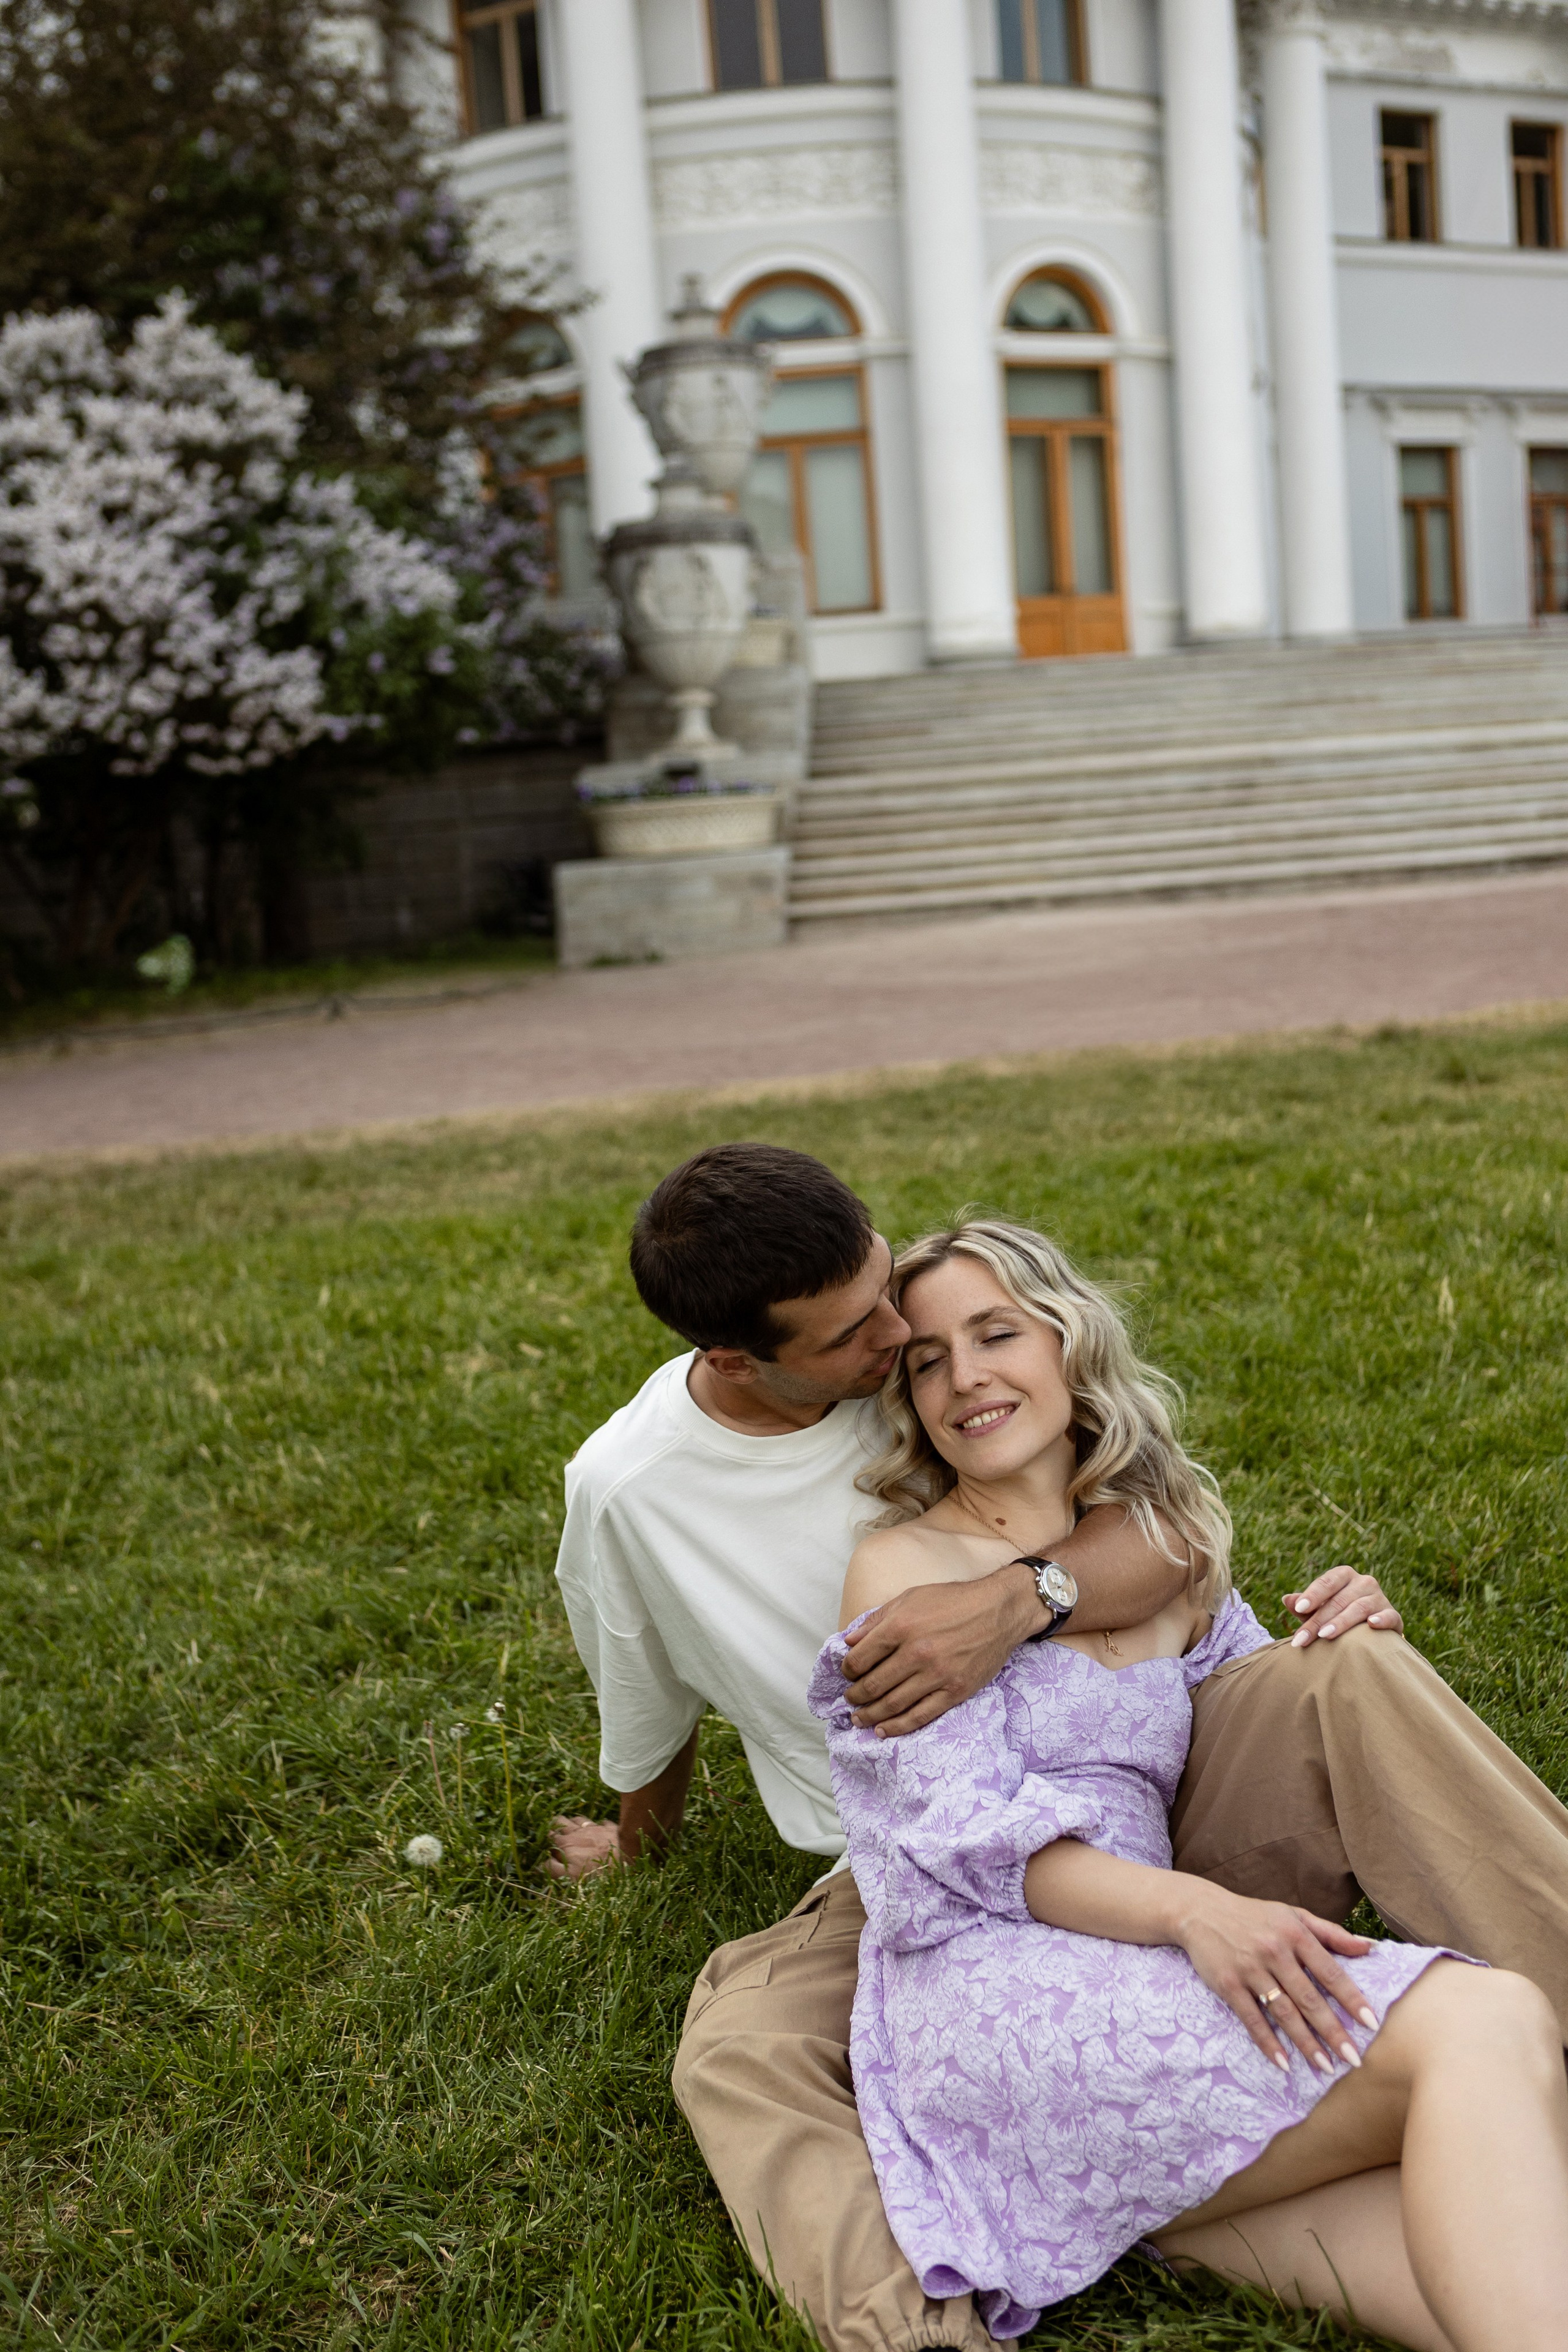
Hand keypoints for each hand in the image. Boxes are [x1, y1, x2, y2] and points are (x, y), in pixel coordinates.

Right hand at [547, 1814, 623, 1879]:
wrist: (624, 1856)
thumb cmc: (596, 1869)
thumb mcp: (570, 1875)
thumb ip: (553, 1869)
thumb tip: (540, 1865)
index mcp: (566, 1843)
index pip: (549, 1836)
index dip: (546, 1839)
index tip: (544, 1843)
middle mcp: (576, 1832)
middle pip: (560, 1822)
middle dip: (555, 1825)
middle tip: (554, 1831)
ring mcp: (593, 1827)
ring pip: (577, 1819)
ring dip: (573, 1822)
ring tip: (572, 1827)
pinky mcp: (608, 1828)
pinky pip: (600, 1822)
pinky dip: (598, 1825)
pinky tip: (599, 1828)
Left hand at [840, 1565, 1038, 1735]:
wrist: (999, 1610)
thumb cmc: (953, 1601)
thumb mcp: (910, 1598)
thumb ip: (877, 1620)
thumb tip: (849, 1642)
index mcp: (901, 1626)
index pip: (860, 1658)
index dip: (847, 1670)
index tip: (847, 1673)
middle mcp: (916, 1653)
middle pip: (873, 1685)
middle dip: (855, 1696)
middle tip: (849, 1700)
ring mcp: (937, 1675)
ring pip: (893, 1704)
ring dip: (870, 1715)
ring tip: (858, 1719)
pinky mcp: (955, 1691)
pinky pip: (921, 1716)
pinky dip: (898, 1726)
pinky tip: (883, 1730)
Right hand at [1168, 1876, 1377, 2073]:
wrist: (1200, 1911)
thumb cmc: (1254, 1916)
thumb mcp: (1293, 1915)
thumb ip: (1331, 1933)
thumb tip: (1370, 1948)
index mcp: (1295, 1934)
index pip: (1330, 1971)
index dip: (1351, 1998)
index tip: (1371, 2023)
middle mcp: (1274, 1951)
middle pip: (1309, 1998)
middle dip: (1333, 2031)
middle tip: (1354, 2059)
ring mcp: (1250, 1969)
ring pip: (1284, 2012)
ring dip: (1305, 2043)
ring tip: (1325, 2067)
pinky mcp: (1228, 1984)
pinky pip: (1252, 2019)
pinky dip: (1268, 2042)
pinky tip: (1283, 2063)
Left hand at [1282, 1564, 1401, 1646]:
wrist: (1370, 1631)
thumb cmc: (1338, 1616)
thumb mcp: (1319, 1610)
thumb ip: (1304, 1606)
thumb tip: (1287, 1600)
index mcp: (1343, 1575)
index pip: (1327, 1582)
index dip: (1313, 1595)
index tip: (1298, 1609)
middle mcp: (1364, 1582)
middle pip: (1339, 1599)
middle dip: (1318, 1620)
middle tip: (1303, 1638)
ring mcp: (1380, 1598)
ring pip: (1360, 1607)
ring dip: (1341, 1622)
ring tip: (1325, 1635)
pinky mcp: (1394, 1615)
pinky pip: (1389, 1615)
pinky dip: (1381, 1619)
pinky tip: (1371, 1625)